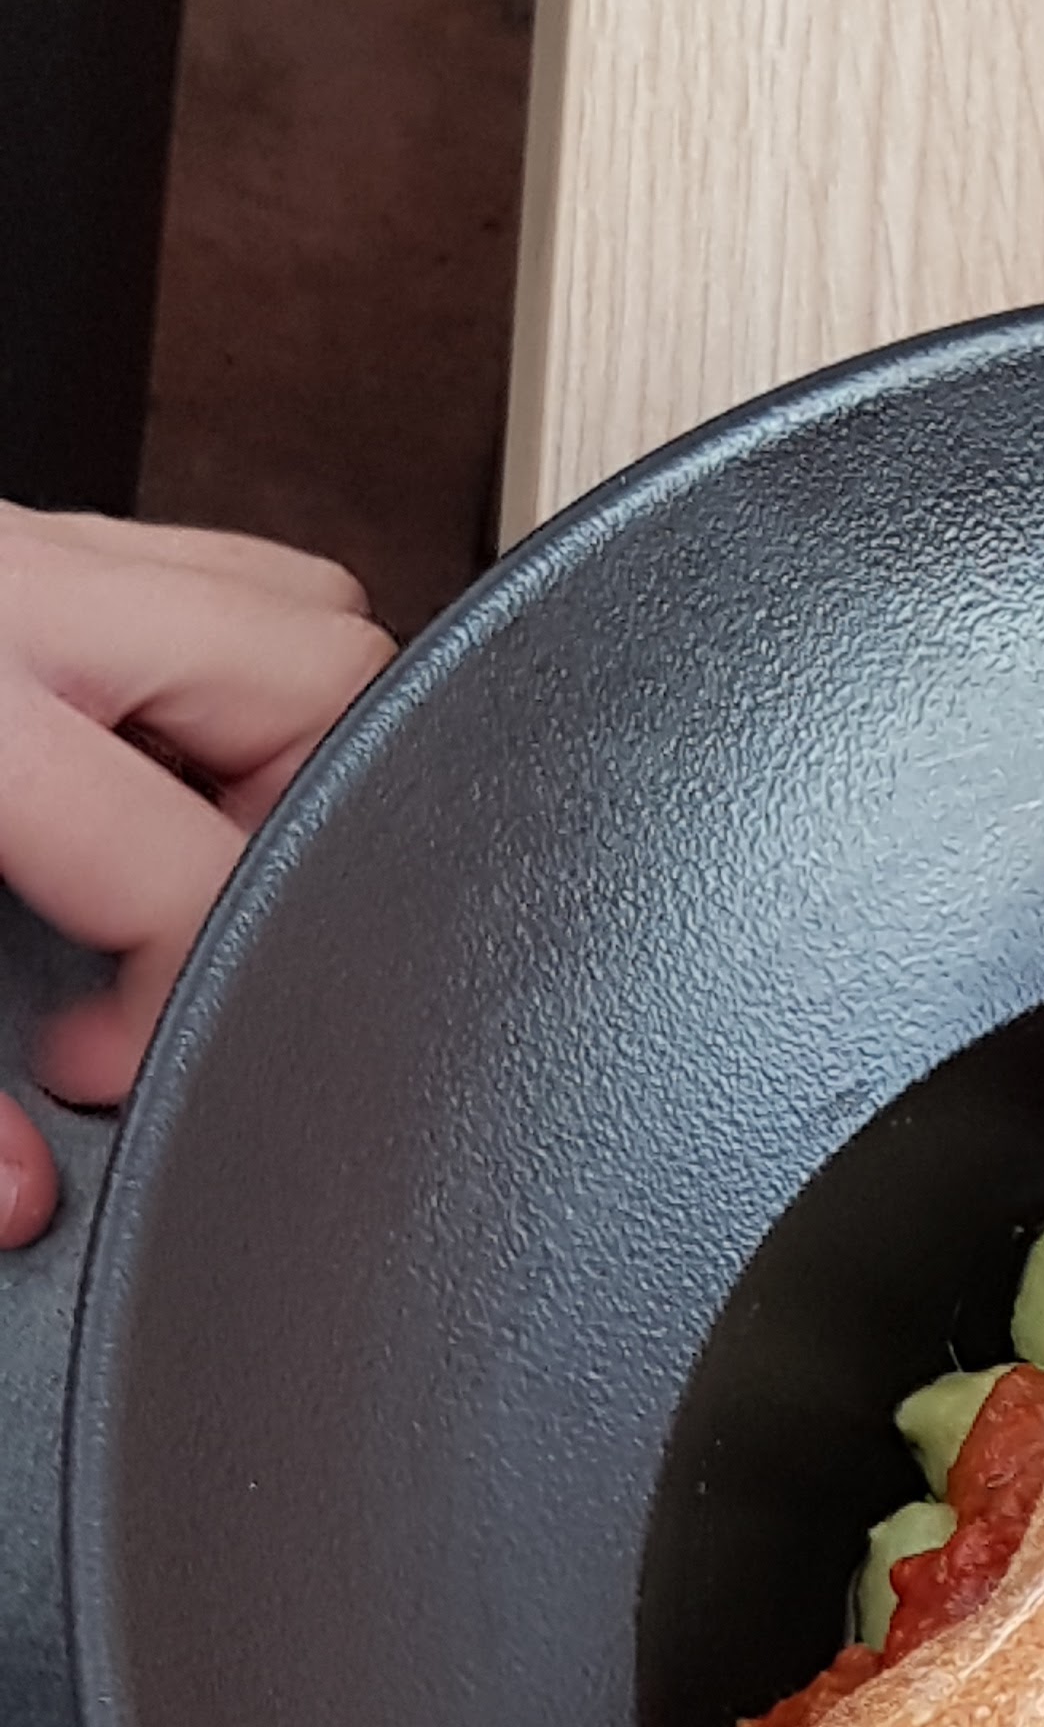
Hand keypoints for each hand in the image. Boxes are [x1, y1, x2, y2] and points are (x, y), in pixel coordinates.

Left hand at [0, 505, 392, 1247]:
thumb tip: (25, 1194)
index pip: (204, 864)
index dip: (185, 1007)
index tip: (106, 1070)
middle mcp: (25, 582)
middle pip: (329, 687)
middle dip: (288, 850)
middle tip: (178, 948)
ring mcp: (41, 536)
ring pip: (304, 612)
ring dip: (284, 757)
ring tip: (186, 864)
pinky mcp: (33, 533)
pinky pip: (217, 584)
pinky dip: (228, 691)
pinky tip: (168, 782)